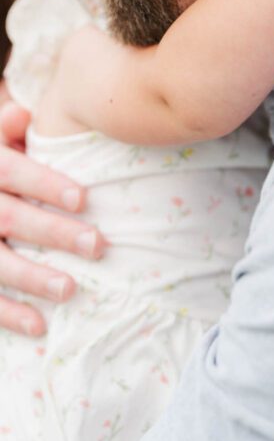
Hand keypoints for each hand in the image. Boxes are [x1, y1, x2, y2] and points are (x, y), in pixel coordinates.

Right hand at [0, 101, 104, 336]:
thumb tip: (22, 113)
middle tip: (98, 245)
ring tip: (71, 289)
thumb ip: (6, 130)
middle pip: (10, 217)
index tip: (83, 198)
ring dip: (32, 278)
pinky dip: (7, 315)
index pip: (12, 171)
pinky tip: (39, 327)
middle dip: (53, 233)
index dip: (45, 183)